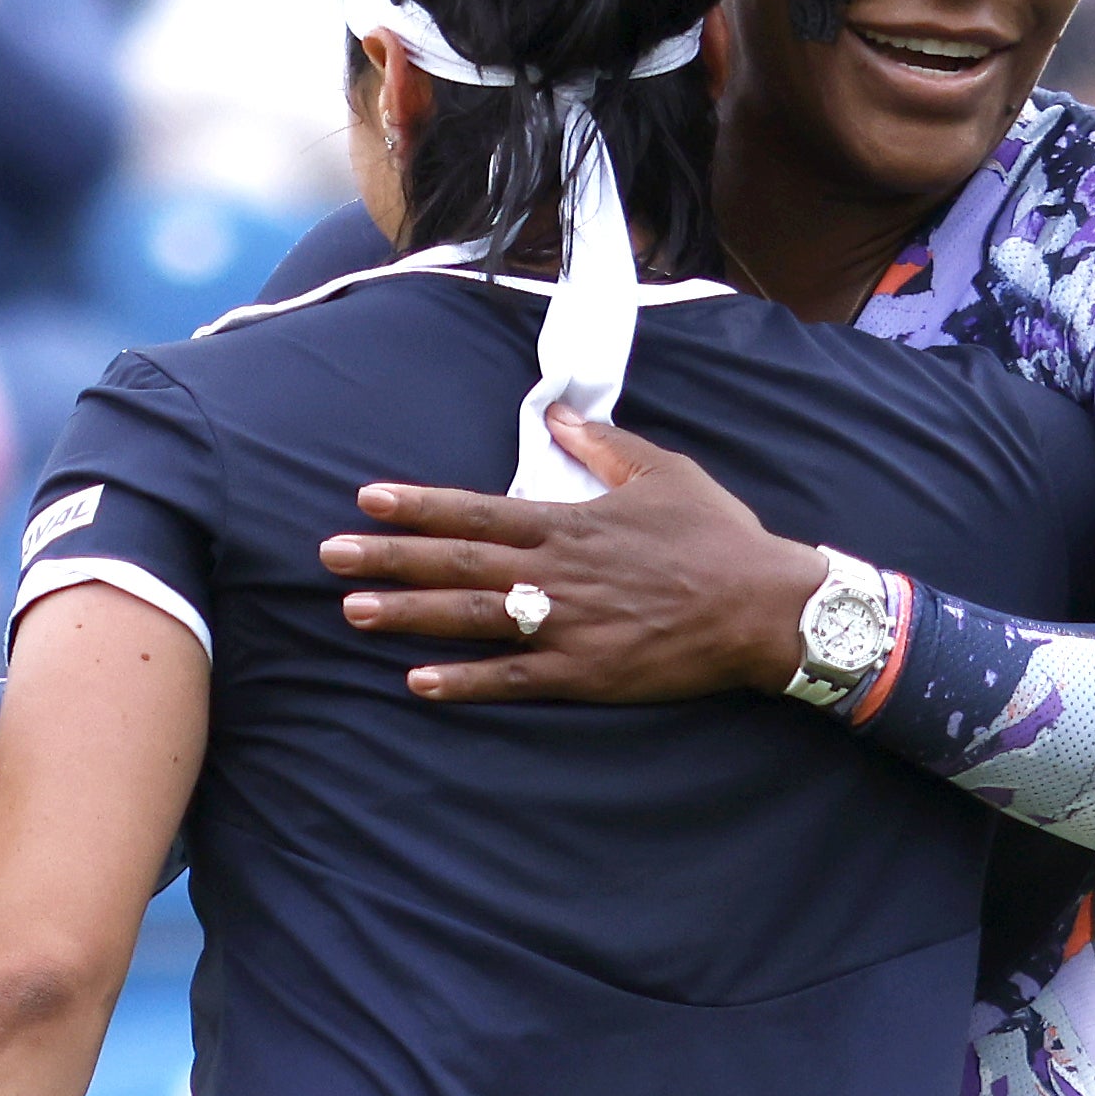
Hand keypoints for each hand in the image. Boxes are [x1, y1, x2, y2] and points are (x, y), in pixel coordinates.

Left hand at [324, 410, 824, 706]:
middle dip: (391, 559)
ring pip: (475, 618)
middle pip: (459, 563)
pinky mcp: (587, 673)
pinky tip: (418, 683)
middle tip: (330, 557)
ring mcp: (569, 626)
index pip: (478, 511)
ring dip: (411, 615)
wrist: (764, 608)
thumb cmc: (718, 537)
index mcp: (570, 523)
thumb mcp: (663, 472)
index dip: (420, 506)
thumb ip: (603, 445)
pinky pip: (514, 680)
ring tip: (354, 612)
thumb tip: (560, 413)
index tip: (367, 499)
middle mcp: (558, 572)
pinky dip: (466, 682)